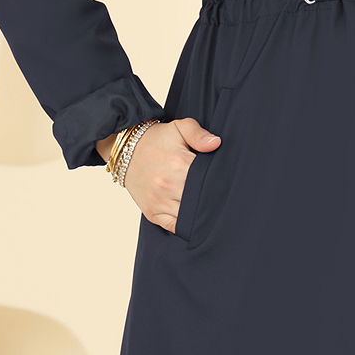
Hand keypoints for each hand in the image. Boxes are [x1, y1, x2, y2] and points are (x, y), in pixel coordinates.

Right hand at [119, 117, 221, 234]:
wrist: (127, 150)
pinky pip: (174, 227)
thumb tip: (216, 143)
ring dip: (200, 214)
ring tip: (210, 207)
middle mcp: (168, 185)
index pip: (209, 180)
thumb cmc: (157, 139)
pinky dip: (186, 225)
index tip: (228, 183)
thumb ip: (198, 134)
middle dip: (212, 199)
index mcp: (179, 164)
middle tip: (224, 198)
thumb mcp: (179, 127)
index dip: (220, 182)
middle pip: (200, 200)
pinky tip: (194, 218)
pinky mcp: (152, 213)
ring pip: (189, 217)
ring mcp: (159, 201)